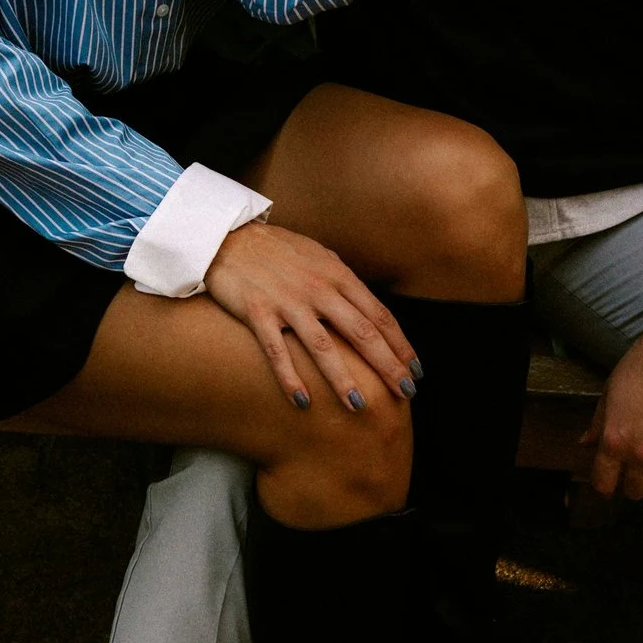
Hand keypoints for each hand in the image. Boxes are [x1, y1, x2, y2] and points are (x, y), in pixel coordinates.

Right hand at [203, 218, 417, 416]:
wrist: (227, 237)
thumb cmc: (277, 250)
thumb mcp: (319, 257)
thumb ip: (342, 282)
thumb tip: (367, 309)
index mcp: (337, 275)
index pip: (378, 315)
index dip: (400, 345)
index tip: (415, 370)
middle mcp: (318, 289)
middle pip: (361, 332)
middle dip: (387, 365)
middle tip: (404, 392)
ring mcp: (288, 302)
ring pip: (322, 346)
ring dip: (342, 378)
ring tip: (359, 406)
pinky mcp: (258, 313)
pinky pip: (277, 351)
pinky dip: (291, 378)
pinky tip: (303, 402)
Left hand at [584, 294, 642, 501]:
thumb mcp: (611, 390)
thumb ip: (599, 423)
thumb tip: (586, 443)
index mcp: (615, 439)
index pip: (604, 484)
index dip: (606, 485)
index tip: (611, 481)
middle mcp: (642, 453)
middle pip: (636, 492)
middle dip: (634, 483)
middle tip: (639, 470)